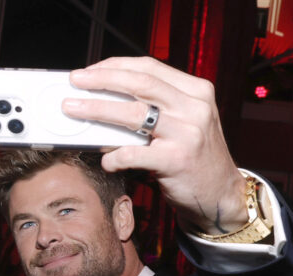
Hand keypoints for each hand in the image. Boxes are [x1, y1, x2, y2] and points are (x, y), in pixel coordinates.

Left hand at [62, 56, 247, 234]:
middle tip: (75, 81)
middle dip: (102, 79)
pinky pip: (134, 154)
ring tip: (73, 109)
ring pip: (134, 114)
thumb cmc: (193, 156)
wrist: (220, 193)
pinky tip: (104, 160)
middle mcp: (194, 108)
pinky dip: (113, 156)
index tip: (90, 70)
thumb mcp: (183, 122)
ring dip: (97, 109)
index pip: (150, 68)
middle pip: (140, 84)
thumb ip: (155, 107)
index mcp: (195, 91)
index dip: (115, 66)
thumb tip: (105, 99)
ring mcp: (187, 133)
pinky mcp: (177, 160)